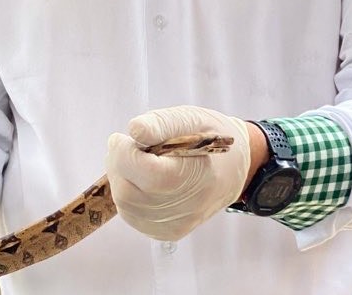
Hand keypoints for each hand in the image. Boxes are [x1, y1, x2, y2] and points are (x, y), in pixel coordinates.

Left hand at [106, 105, 250, 240]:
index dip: (127, 154)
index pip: (151, 175)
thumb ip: (162, 123)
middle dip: (119, 164)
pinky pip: (131, 213)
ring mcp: (176, 224)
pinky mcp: (166, 232)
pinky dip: (127, 191)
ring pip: (126, 203)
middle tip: (126, 145)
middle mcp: (189, 208)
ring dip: (121, 177)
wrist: (231, 169)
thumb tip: (134, 129)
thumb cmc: (210, 137)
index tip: (124, 137)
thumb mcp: (191, 118)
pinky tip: (140, 177)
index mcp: (200, 176)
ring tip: (134, 159)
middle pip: (131, 192)